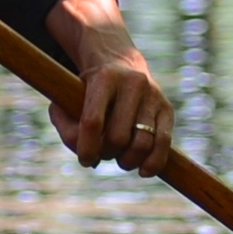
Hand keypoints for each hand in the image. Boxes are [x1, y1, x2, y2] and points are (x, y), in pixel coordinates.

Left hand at [47, 0, 170, 172]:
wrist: (121, 62)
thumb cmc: (88, 88)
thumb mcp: (67, 97)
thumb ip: (65, 125)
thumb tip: (84, 153)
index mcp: (104, 78)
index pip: (93, 121)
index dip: (86, 147)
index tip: (85, 160)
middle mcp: (133, 84)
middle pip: (118, 137)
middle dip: (107, 153)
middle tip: (102, 154)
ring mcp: (153, 96)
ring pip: (143, 143)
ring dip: (127, 161)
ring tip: (119, 159)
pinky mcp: (167, 108)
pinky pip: (164, 143)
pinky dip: (153, 163)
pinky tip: (142, 171)